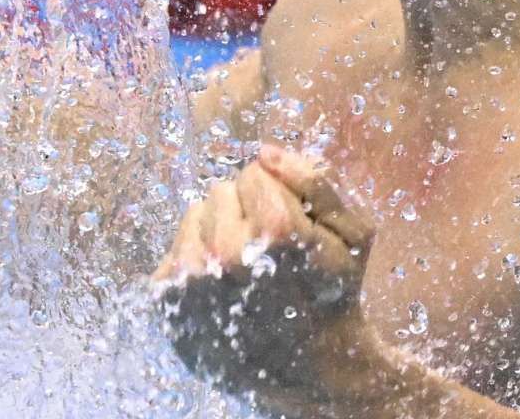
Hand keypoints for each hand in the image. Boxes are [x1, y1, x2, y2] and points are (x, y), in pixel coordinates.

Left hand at [153, 145, 377, 406]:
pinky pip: (175, 248)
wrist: (307, 368)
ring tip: (244, 269)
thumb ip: (315, 181)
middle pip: (221, 190)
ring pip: (195, 213)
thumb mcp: (352, 235)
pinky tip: (220, 287)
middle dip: (244, 211)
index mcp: (275, 230)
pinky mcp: (167, 296)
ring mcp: (193, 276)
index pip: (255, 171)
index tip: (288, 228)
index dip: (276, 194)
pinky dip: (196, 259)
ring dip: (217, 231)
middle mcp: (226, 251)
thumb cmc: (332, 294)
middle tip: (266, 252)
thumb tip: (265, 152)